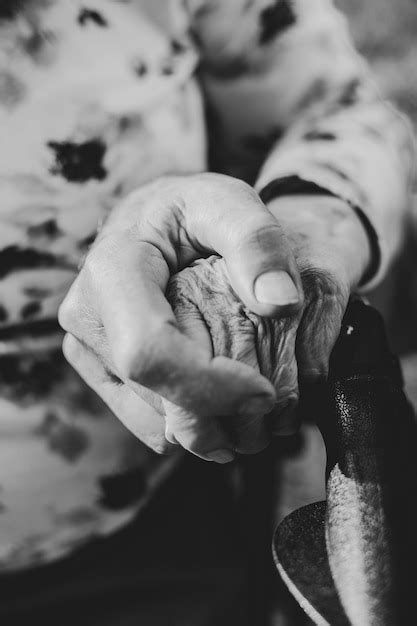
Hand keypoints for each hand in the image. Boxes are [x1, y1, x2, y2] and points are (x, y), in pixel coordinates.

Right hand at [58, 174, 303, 460]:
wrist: (155, 219)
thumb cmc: (194, 209)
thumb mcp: (230, 203)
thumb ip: (259, 243)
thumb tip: (281, 303)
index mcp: (112, 271)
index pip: (149, 353)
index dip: (208, 386)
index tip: (266, 391)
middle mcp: (87, 315)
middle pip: (154, 394)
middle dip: (219, 414)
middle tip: (273, 404)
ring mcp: (86, 347)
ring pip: (151, 415)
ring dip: (208, 425)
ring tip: (251, 401)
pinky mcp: (98, 367)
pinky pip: (145, 417)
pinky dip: (189, 424)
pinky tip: (221, 403)